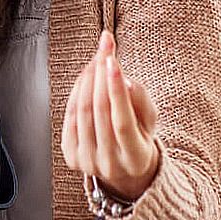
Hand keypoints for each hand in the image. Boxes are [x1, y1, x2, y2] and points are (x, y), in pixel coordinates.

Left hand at [61, 30, 159, 200]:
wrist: (122, 170)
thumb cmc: (138, 139)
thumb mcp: (150, 122)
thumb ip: (141, 101)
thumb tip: (122, 80)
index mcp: (136, 158)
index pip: (122, 121)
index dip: (116, 89)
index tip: (112, 61)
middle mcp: (109, 163)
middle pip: (99, 111)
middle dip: (100, 75)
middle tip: (105, 49)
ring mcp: (87, 161)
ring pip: (82, 111)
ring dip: (87, 79)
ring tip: (97, 59)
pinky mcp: (71, 155)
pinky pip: (70, 116)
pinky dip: (76, 92)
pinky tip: (85, 77)